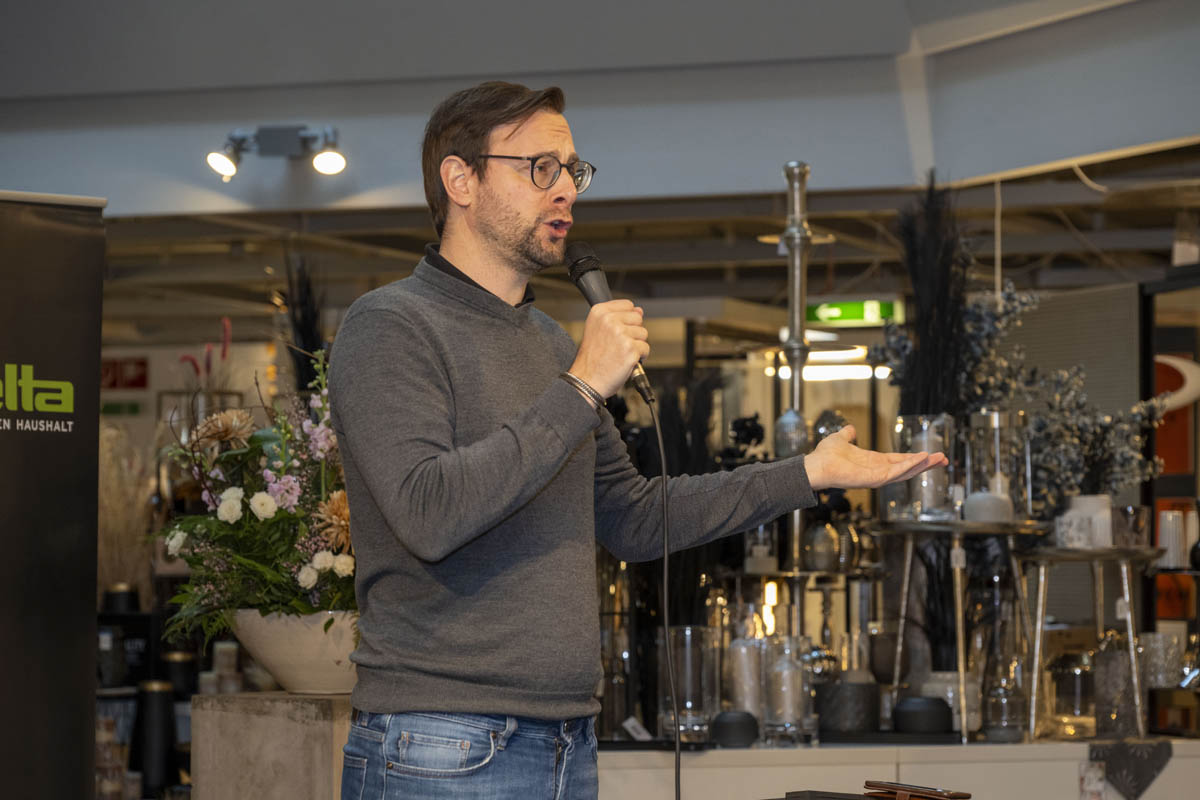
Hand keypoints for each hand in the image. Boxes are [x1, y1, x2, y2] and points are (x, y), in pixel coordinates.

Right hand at [568, 299, 649, 397]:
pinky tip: (625, 361)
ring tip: (620, 354)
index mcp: (599, 312)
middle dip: (633, 332)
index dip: (627, 320)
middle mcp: (609, 320)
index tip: (617, 331)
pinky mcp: (631, 349)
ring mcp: (621, 334)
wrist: (587, 381)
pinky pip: (646, 349)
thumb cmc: (591, 359)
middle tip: (618, 345)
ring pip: (643, 334)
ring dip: (636, 345)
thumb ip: (617, 316)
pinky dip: (639, 357)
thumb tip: (639, 310)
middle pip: (638, 319)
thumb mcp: (597, 330)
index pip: (628, 305)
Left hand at [804, 425, 947, 490]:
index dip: (915, 458)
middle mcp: (878, 470)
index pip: (899, 460)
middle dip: (925, 464)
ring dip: (922, 465)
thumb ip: (847, 435)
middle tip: (944, 459)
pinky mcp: (873, 479)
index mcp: (874, 462)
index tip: (930, 454)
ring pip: (905, 471)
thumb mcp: (840, 439)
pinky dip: (908, 465)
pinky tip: (921, 459)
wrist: (814, 466)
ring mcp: (877, 476)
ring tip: (938, 458)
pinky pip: (895, 472)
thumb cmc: (825, 456)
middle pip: (907, 468)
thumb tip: (849, 428)